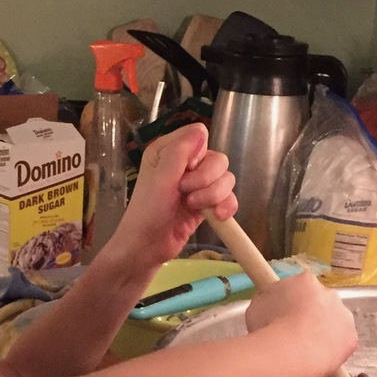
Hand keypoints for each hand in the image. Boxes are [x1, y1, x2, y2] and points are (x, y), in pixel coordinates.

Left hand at [108, 124, 236, 269]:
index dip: (198, 155)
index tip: (184, 171)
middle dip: (207, 178)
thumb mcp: (160, 178)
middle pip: (217, 158)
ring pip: (226, 178)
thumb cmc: (147, 212)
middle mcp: (185, 164)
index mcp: (168, 151)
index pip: (199, 136)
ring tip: (195, 207)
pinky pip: (229, 197)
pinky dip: (227, 206)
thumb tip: (202, 128)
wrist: (148, 247)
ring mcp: (198, 185)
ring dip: (214, 194)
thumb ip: (179, 152)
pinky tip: (218, 216)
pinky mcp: (207, 203)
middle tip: (186, 193)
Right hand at [244, 273, 358, 376]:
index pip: (301, 287)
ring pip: (334, 323)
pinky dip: (331, 350)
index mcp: (306, 281)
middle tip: (294, 333)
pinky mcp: (352, 339)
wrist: (290, 352)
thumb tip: (274, 305)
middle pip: (321, 303)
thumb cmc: (269, 326)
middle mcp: (330, 294)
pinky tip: (317, 359)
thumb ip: (270, 300)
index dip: (291, 302)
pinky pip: (341, 343)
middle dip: (310, 315)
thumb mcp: (257, 305)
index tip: (282, 316)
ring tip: (305, 349)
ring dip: (323, 331)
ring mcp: (344, 316)